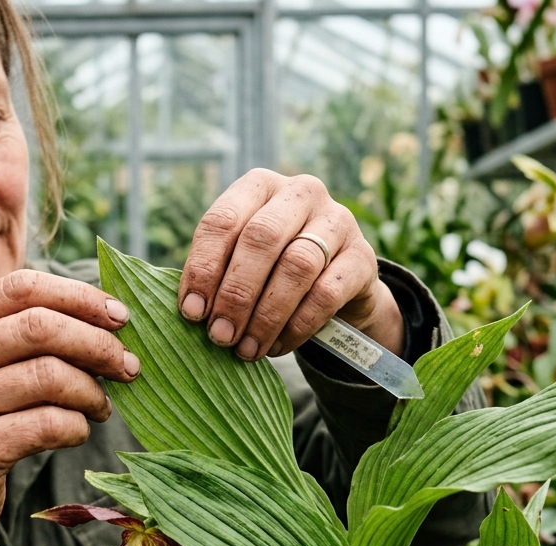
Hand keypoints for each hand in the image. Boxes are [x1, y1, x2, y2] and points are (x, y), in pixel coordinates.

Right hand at [0, 271, 137, 545]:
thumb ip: (21, 336)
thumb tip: (107, 315)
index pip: (22, 287)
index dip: (80, 297)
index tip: (121, 317)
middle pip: (41, 326)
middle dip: (98, 344)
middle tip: (128, 366)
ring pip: (50, 375)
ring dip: (92, 392)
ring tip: (101, 407)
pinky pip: (49, 423)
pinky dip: (77, 427)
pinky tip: (77, 432)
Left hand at [179, 169, 403, 360]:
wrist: (339, 287)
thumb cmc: (275, 270)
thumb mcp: (243, 260)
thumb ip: (218, 273)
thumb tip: (193, 312)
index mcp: (260, 185)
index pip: (223, 220)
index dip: (203, 268)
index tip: (192, 313)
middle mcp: (301, 192)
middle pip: (261, 239)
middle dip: (235, 293)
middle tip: (219, 335)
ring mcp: (338, 220)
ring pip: (296, 266)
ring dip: (266, 315)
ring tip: (246, 348)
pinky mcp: (363, 256)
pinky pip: (326, 294)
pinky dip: (296, 326)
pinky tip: (277, 346)